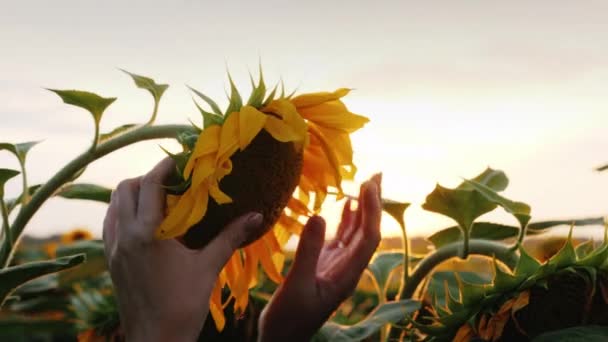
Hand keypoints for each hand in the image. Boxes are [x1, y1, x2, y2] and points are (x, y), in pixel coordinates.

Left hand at [103, 158, 264, 341]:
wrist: (156, 341)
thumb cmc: (184, 305)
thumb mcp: (208, 267)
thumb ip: (230, 236)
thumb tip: (257, 215)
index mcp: (147, 233)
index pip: (151, 184)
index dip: (165, 167)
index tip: (182, 161)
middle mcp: (124, 236)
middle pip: (126, 188)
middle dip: (148, 177)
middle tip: (173, 182)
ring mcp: (113, 249)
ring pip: (114, 205)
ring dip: (133, 194)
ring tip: (160, 198)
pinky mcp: (110, 260)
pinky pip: (110, 223)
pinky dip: (124, 212)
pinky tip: (145, 222)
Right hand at [258, 174, 381, 341]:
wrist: (281, 341)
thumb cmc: (287, 320)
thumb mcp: (296, 285)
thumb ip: (307, 252)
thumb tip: (320, 215)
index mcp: (346, 276)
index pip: (368, 238)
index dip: (371, 210)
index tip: (368, 184)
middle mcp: (348, 269)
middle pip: (367, 231)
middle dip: (374, 203)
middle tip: (377, 174)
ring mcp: (337, 266)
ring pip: (356, 233)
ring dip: (362, 208)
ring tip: (367, 182)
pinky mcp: (325, 265)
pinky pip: (341, 238)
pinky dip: (346, 220)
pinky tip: (346, 205)